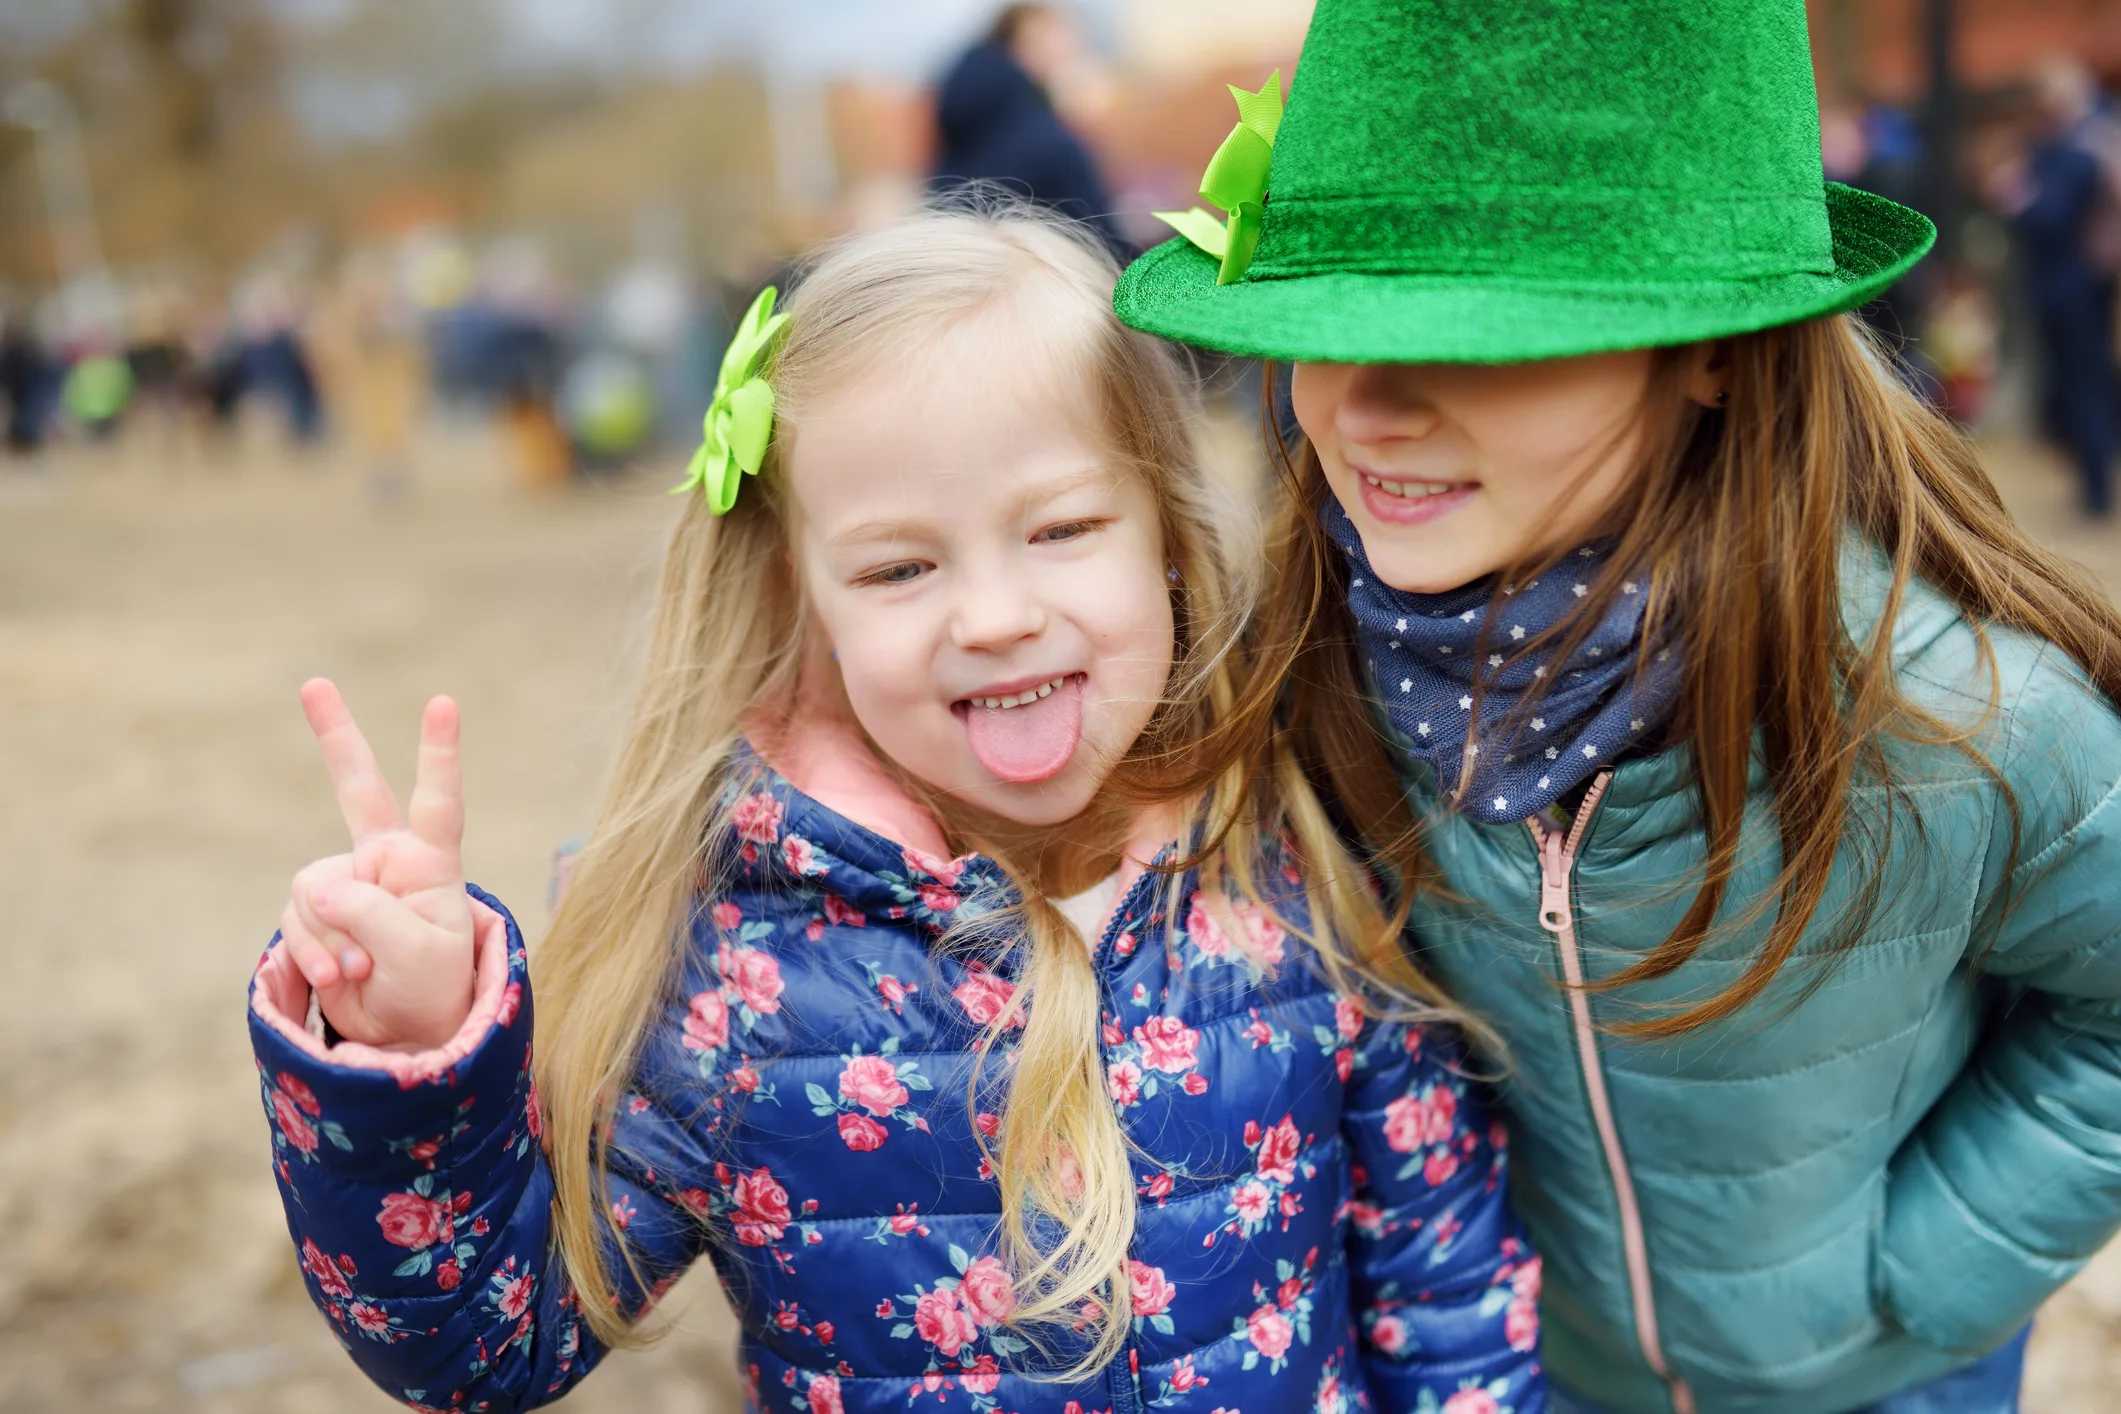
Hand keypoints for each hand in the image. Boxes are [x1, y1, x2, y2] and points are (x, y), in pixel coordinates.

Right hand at [277, 678, 476, 1049]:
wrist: (404, 1033)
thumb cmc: (431, 987)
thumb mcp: (417, 953)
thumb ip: (372, 912)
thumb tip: (317, 887)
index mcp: (430, 863)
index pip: (438, 801)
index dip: (439, 753)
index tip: (443, 702)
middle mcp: (387, 861)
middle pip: (360, 788)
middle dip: (335, 737)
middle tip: (313, 683)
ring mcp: (348, 883)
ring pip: (313, 890)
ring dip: (330, 937)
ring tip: (361, 970)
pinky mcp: (317, 912)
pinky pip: (298, 921)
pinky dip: (313, 953)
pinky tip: (339, 977)